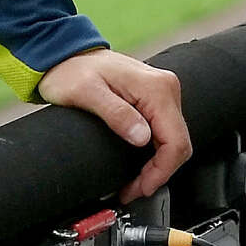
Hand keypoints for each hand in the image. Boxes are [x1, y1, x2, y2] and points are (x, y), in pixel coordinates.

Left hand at [40, 49, 191, 202]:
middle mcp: (166, 89)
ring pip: (174, 140)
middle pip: (179, 143)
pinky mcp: (155, 100)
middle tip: (134, 190)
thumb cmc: (72, 71)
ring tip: (134, 183)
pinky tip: (139, 165)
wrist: (66, 55)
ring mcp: (163, 93)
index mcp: (156, 88)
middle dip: (160, 172)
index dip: (161, 170)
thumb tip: (142, 138)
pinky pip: (165, 132)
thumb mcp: (87, 94)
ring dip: (158, 165)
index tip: (142, 187)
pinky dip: (155, 154)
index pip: (175, 139)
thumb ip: (117, 114)